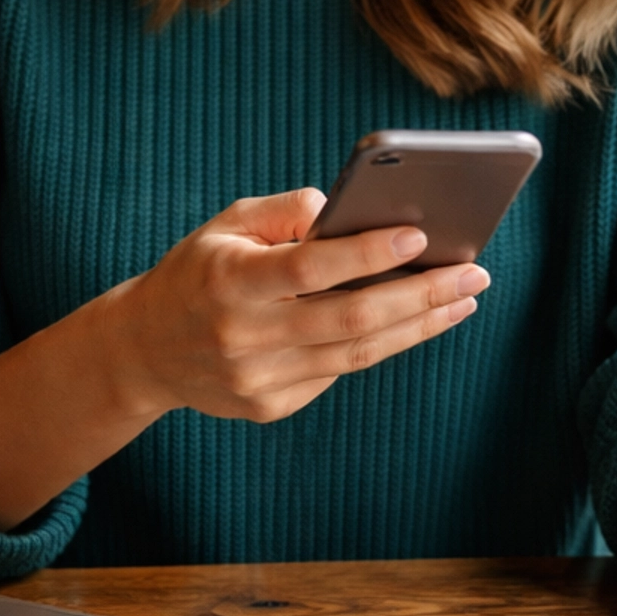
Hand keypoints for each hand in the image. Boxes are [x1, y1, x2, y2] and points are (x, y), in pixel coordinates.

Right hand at [104, 185, 488, 424]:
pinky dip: (378, 343)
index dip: (368, 253)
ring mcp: (257, 379)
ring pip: (356, 353)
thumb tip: (350, 209)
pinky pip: (337, 371)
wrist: (143, 350)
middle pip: (350, 319)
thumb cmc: (199, 271)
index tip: (420, 234)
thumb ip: (287, 211)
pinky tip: (413, 320)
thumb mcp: (227, 224)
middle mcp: (244, 336)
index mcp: (230, 281)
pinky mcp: (269, 406)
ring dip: (418, 325)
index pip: (310, 267)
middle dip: (421, 294)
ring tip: (462, 298)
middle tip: (473, 273)